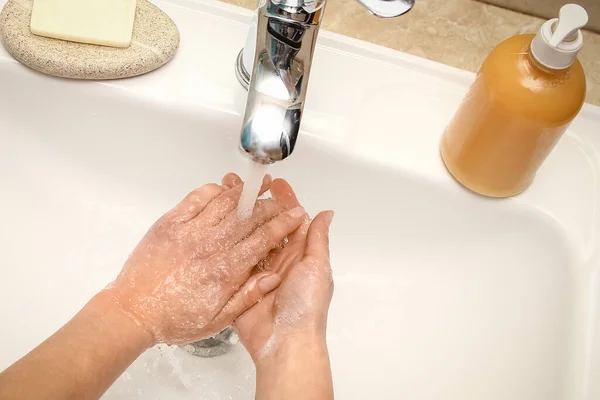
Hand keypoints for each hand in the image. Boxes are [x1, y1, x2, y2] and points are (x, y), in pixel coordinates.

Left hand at [103, 174, 305, 344]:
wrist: (133, 312)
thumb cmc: (174, 319)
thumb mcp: (217, 320)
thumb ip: (247, 297)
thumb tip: (273, 277)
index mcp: (225, 270)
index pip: (263, 238)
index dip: (283, 224)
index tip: (295, 215)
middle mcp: (210, 246)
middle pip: (248, 216)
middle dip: (270, 205)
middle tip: (281, 200)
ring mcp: (189, 231)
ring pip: (225, 203)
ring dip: (246, 191)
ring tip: (260, 184)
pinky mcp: (170, 223)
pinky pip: (196, 198)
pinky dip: (213, 190)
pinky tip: (224, 189)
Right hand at [234, 178, 333, 362]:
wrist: (284, 343)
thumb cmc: (306, 306)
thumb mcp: (316, 267)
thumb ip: (317, 239)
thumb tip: (327, 213)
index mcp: (300, 255)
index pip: (291, 221)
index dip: (284, 201)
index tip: (274, 184)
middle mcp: (279, 261)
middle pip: (267, 228)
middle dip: (257, 207)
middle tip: (242, 188)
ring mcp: (259, 273)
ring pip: (249, 242)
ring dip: (241, 224)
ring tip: (227, 203)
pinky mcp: (241, 286)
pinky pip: (234, 263)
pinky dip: (228, 247)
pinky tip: (218, 230)